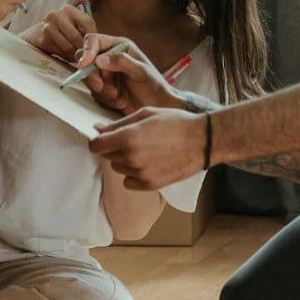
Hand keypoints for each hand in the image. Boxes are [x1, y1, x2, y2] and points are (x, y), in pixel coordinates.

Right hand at [19, 4, 95, 61]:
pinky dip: (65, 57)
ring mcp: (48, 25)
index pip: (88, 23)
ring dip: (74, 56)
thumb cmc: (60, 33)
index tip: (96, 51)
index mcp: (70, 10)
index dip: (94, 39)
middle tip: (87, 58)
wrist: (35, 36)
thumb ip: (85, 35)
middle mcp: (58, 14)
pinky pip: (59, 52)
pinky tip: (63, 55)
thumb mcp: (73, 28)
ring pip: (69, 47)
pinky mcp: (42, 38)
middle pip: (78, 37)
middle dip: (84, 51)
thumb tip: (98, 51)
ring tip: (74, 56)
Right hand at [79, 33, 180, 114]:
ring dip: (102, 90)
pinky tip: (121, 101)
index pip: (94, 41)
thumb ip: (121, 62)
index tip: (85, 64)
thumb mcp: (140, 71)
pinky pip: (95, 93)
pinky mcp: (104, 89)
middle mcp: (110, 57)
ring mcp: (106, 74)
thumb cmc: (154, 86)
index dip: (87, 51)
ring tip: (118, 95)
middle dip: (92, 76)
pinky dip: (106, 99)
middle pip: (85, 60)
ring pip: (89, 79)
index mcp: (119, 46)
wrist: (158, 107)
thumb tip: (99, 59)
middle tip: (100, 87)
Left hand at [89, 108, 206, 189]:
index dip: (97, 141)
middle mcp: (132, 157)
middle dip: (113, 148)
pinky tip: (148, 163)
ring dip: (124, 160)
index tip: (104, 138)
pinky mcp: (150, 185)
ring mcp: (141, 173)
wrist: (203, 141)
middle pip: (107, 156)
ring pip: (118, 168)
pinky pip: (128, 181)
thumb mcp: (146, 114)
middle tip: (132, 139)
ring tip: (144, 150)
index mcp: (129, 137)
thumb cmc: (176, 122)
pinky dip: (133, 174)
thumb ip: (119, 124)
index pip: (96, 146)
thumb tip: (97, 129)